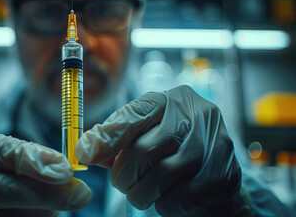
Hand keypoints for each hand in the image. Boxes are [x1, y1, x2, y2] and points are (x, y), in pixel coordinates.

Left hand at [75, 85, 240, 215]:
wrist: (218, 172)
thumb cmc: (173, 149)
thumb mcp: (148, 132)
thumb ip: (120, 136)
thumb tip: (87, 148)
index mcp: (172, 100)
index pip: (135, 112)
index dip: (108, 135)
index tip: (85, 153)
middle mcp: (195, 116)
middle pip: (141, 150)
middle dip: (123, 174)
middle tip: (122, 182)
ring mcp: (212, 145)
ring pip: (158, 177)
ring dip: (140, 193)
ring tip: (143, 191)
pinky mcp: (220, 176)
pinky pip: (176, 198)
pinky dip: (163, 204)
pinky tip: (168, 196)